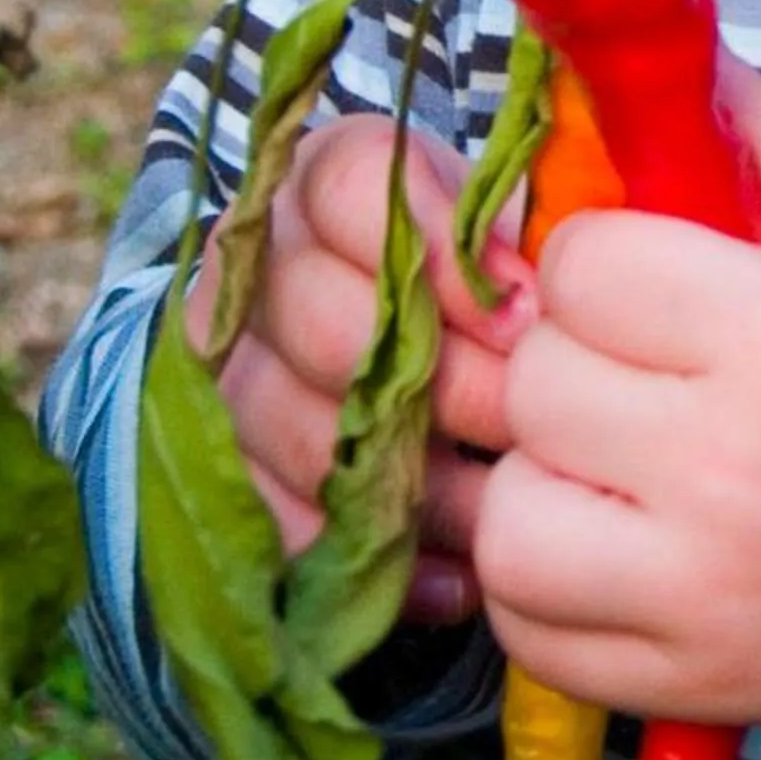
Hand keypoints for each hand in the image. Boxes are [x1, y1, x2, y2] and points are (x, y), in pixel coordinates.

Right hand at [186, 113, 532, 624]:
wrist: (428, 354)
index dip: (440, 248)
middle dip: (449, 384)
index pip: (348, 186)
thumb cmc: (494, 285)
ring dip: (420, 482)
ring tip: (510, 503)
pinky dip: (378, 564)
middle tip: (531, 422)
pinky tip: (456, 578)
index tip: (527, 313)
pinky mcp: (227, 477)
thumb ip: (519, 242)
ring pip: (308, 432)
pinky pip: (286, 530)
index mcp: (325, 181)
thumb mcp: (514, 236)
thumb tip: (533, 309)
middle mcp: (256, 267)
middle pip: (328, 321)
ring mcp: (229, 374)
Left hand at [477, 61, 760, 759]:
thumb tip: (662, 38)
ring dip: (539, 480)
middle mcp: (742, 472)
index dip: (599, 261)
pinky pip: (531, 629)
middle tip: (635, 374)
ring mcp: (709, 595)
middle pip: (537, 385)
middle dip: (567, 364)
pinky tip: (608, 545)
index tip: (649, 282)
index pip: (582, 267)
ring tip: (608, 465)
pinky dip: (544, 585)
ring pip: (510, 516)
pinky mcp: (687, 687)